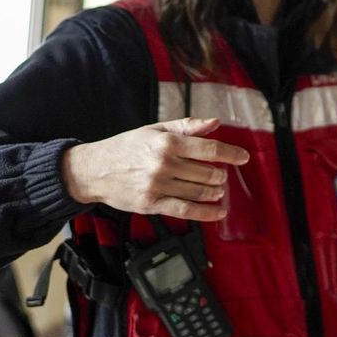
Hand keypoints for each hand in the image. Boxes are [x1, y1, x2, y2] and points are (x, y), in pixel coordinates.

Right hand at [60, 117, 248, 221]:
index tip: (243, 157)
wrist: (93, 170)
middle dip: (220, 174)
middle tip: (222, 175)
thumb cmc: (125, 147)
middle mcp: (163, 164)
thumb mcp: (155, 129)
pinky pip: (185, 210)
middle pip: (206, 172)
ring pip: (198, 191)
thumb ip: (187, 126)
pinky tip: (218, 212)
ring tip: (218, 190)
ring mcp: (157, 186)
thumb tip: (214, 123)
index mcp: (166, 142)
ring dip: (214, 192)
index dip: (230, 153)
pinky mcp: (151, 204)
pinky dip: (206, 213)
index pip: (209, 148)